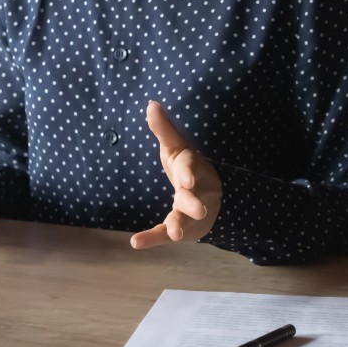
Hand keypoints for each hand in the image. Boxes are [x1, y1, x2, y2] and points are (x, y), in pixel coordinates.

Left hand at [130, 101, 222, 249]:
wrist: (212, 200)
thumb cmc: (187, 169)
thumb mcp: (176, 149)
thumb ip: (164, 129)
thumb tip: (151, 103)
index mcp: (190, 170)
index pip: (190, 169)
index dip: (189, 173)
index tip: (186, 179)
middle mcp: (192, 193)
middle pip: (192, 199)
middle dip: (194, 203)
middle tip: (200, 210)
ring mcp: (185, 213)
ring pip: (183, 220)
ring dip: (179, 225)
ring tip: (176, 233)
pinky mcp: (177, 228)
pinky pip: (162, 234)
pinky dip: (150, 239)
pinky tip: (135, 243)